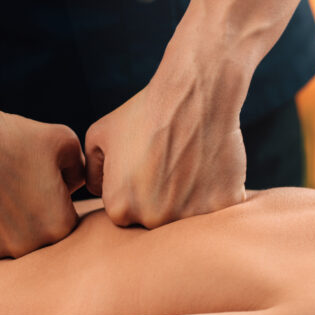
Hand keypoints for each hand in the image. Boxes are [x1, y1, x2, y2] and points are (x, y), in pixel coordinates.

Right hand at [0, 101, 86, 259]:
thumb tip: (76, 188)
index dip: (51, 199)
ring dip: (0, 226)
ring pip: (4, 245)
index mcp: (59, 226)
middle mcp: (27, 249)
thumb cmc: (11, 134)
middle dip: (28, 217)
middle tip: (10, 185)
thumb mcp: (64, 141)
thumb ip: (81, 170)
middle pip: (35, 239)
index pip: (64, 222)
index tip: (35, 181)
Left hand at [83, 76, 246, 228]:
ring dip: (187, 198)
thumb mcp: (99, 136)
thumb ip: (92, 172)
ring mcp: (189, 217)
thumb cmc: (144, 112)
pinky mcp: (221, 207)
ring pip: (185, 218)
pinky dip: (214, 192)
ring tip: (188, 164)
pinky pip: (215, 208)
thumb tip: (98, 192)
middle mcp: (153, 220)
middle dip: (159, 198)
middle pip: (154, 220)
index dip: (133, 188)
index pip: (124, 213)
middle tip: (168, 163)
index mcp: (119, 209)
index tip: (145, 165)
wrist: (194, 94)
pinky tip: (209, 165)